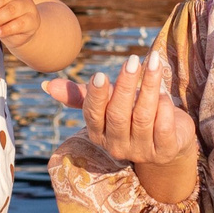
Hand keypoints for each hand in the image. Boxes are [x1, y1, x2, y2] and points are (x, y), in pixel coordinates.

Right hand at [44, 56, 195, 169]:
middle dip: (125, 85)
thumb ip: (81, 96)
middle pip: (118, 115)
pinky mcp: (165, 151)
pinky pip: (164, 127)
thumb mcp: (107, 105)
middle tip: (132, 60)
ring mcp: (141, 151)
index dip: (96, 96)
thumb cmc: (132, 116)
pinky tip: (165, 93)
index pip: (92, 115)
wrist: (167, 143)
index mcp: (98, 134)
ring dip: (149, 87)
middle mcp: (117, 146)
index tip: (101, 75)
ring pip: (143, 117)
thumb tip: (46, 86)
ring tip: (154, 63)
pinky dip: (165, 107)